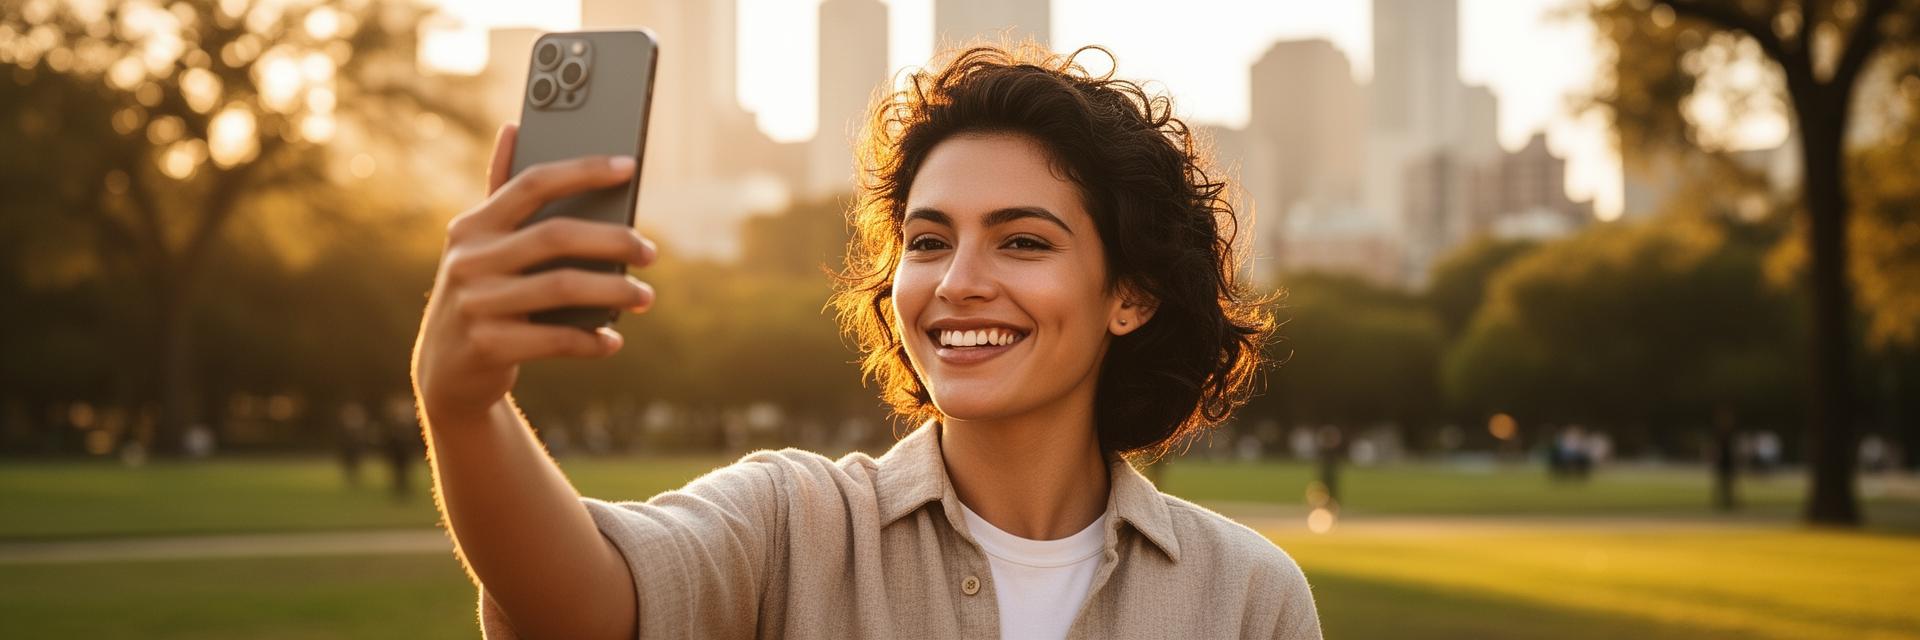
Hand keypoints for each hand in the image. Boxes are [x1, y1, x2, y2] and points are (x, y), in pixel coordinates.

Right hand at [410, 123, 656, 425]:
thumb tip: (513, 127)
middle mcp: (469, 259)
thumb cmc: (481, 294)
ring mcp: (476, 303)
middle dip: (614, 241)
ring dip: (616, 291)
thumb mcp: (481, 245)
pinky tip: (612, 340)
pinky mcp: (488, 346)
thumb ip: (500, 192)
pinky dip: (592, 341)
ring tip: (645, 296)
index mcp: (472, 226)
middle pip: (557, 236)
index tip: (629, 167)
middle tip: (650, 252)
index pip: (533, 183)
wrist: (445, 370)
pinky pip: (557, 339)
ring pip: (563, 287)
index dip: (583, 170)